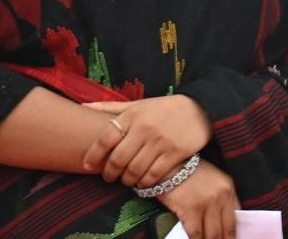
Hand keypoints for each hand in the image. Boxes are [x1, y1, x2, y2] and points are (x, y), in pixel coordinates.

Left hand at [81, 95, 211, 186]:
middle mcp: (146, 128)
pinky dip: (144, 182)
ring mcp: (161, 141)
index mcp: (134, 115)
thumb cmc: (165, 108)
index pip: (105, 138)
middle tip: (109, 177)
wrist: (203, 108)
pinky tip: (143, 180)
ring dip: (126, 179)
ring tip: (126, 179)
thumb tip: (83, 105)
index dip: (93, 155)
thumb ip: (112, 108)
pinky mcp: (176, 153)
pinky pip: (153, 175)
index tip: (88, 165)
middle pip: (118, 159)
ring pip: (134, 170)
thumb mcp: (140, 105)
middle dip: (109, 173)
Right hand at [158, 159, 238, 238]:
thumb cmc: (190, 173)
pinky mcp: (190, 210)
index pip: (237, 218)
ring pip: (212, 235)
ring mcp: (207, 204)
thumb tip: (221, 221)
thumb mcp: (213, 180)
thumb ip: (220, 198)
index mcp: (229, 189)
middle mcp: (221, 197)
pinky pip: (195, 234)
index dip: (234, 234)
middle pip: (226, 230)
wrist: (171, 164)